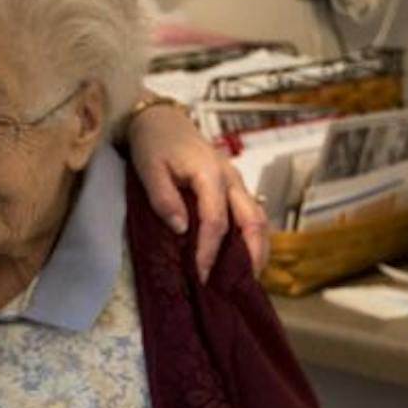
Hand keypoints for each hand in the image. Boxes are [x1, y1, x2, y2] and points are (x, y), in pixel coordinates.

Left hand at [124, 103, 269, 279]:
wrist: (162, 121)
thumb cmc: (154, 144)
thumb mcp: (149, 168)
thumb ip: (163, 197)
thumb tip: (181, 228)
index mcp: (210, 174)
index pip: (216, 222)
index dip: (210, 251)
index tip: (201, 275)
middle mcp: (231, 178)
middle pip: (253, 222)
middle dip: (250, 256)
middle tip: (238, 287)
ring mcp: (236, 183)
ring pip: (259, 219)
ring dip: (257, 249)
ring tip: (247, 279)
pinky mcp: (235, 187)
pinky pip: (252, 215)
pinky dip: (251, 239)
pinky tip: (243, 259)